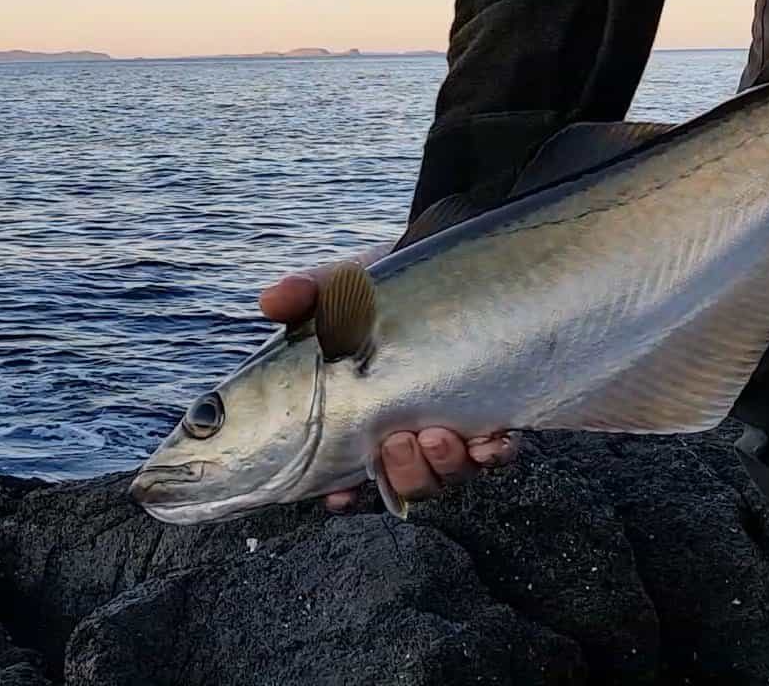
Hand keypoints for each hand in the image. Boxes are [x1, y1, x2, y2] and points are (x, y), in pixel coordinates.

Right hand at [258, 244, 520, 512]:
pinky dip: (493, 453)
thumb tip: (270, 299)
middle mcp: (410, 432)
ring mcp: (453, 427)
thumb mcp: (341, 289)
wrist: (446, 270)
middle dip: (404, 474)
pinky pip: (498, 454)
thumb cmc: (381, 292)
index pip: (351, 474)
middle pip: (406, 483)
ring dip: (442, 466)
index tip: (340, 497)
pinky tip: (490, 439)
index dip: (345, 497)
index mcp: (367, 419)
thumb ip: (306, 295)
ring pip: (449, 476)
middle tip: (396, 442)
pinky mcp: (494, 414)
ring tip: (437, 435)